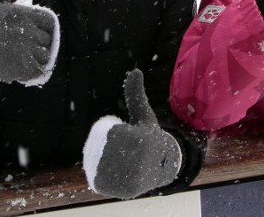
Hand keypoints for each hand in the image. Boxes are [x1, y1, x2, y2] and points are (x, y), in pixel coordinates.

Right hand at [0, 0, 57, 85]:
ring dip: (34, 58)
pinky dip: (32, 70)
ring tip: (15, 55)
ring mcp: (24, 50)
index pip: (48, 22)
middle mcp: (24, 30)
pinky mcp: (23, 68)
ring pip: (45, 54)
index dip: (39, 28)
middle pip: (47, 39)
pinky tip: (17, 65)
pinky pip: (40, 69)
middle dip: (35, 43)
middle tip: (15, 45)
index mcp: (20, 13)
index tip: (25, 31)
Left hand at [83, 69, 181, 198]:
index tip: (124, 135)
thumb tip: (134, 71)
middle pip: (104, 150)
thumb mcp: (144, 116)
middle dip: (107, 148)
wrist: (164, 168)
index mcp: (140, 140)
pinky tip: (111, 172)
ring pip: (100, 165)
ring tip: (115, 159)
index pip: (112, 134)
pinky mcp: (124, 191)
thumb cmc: (149, 136)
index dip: (115, 133)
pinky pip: (101, 182)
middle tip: (119, 149)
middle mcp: (136, 160)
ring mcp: (130, 178)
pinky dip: (101, 176)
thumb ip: (136, 95)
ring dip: (102, 161)